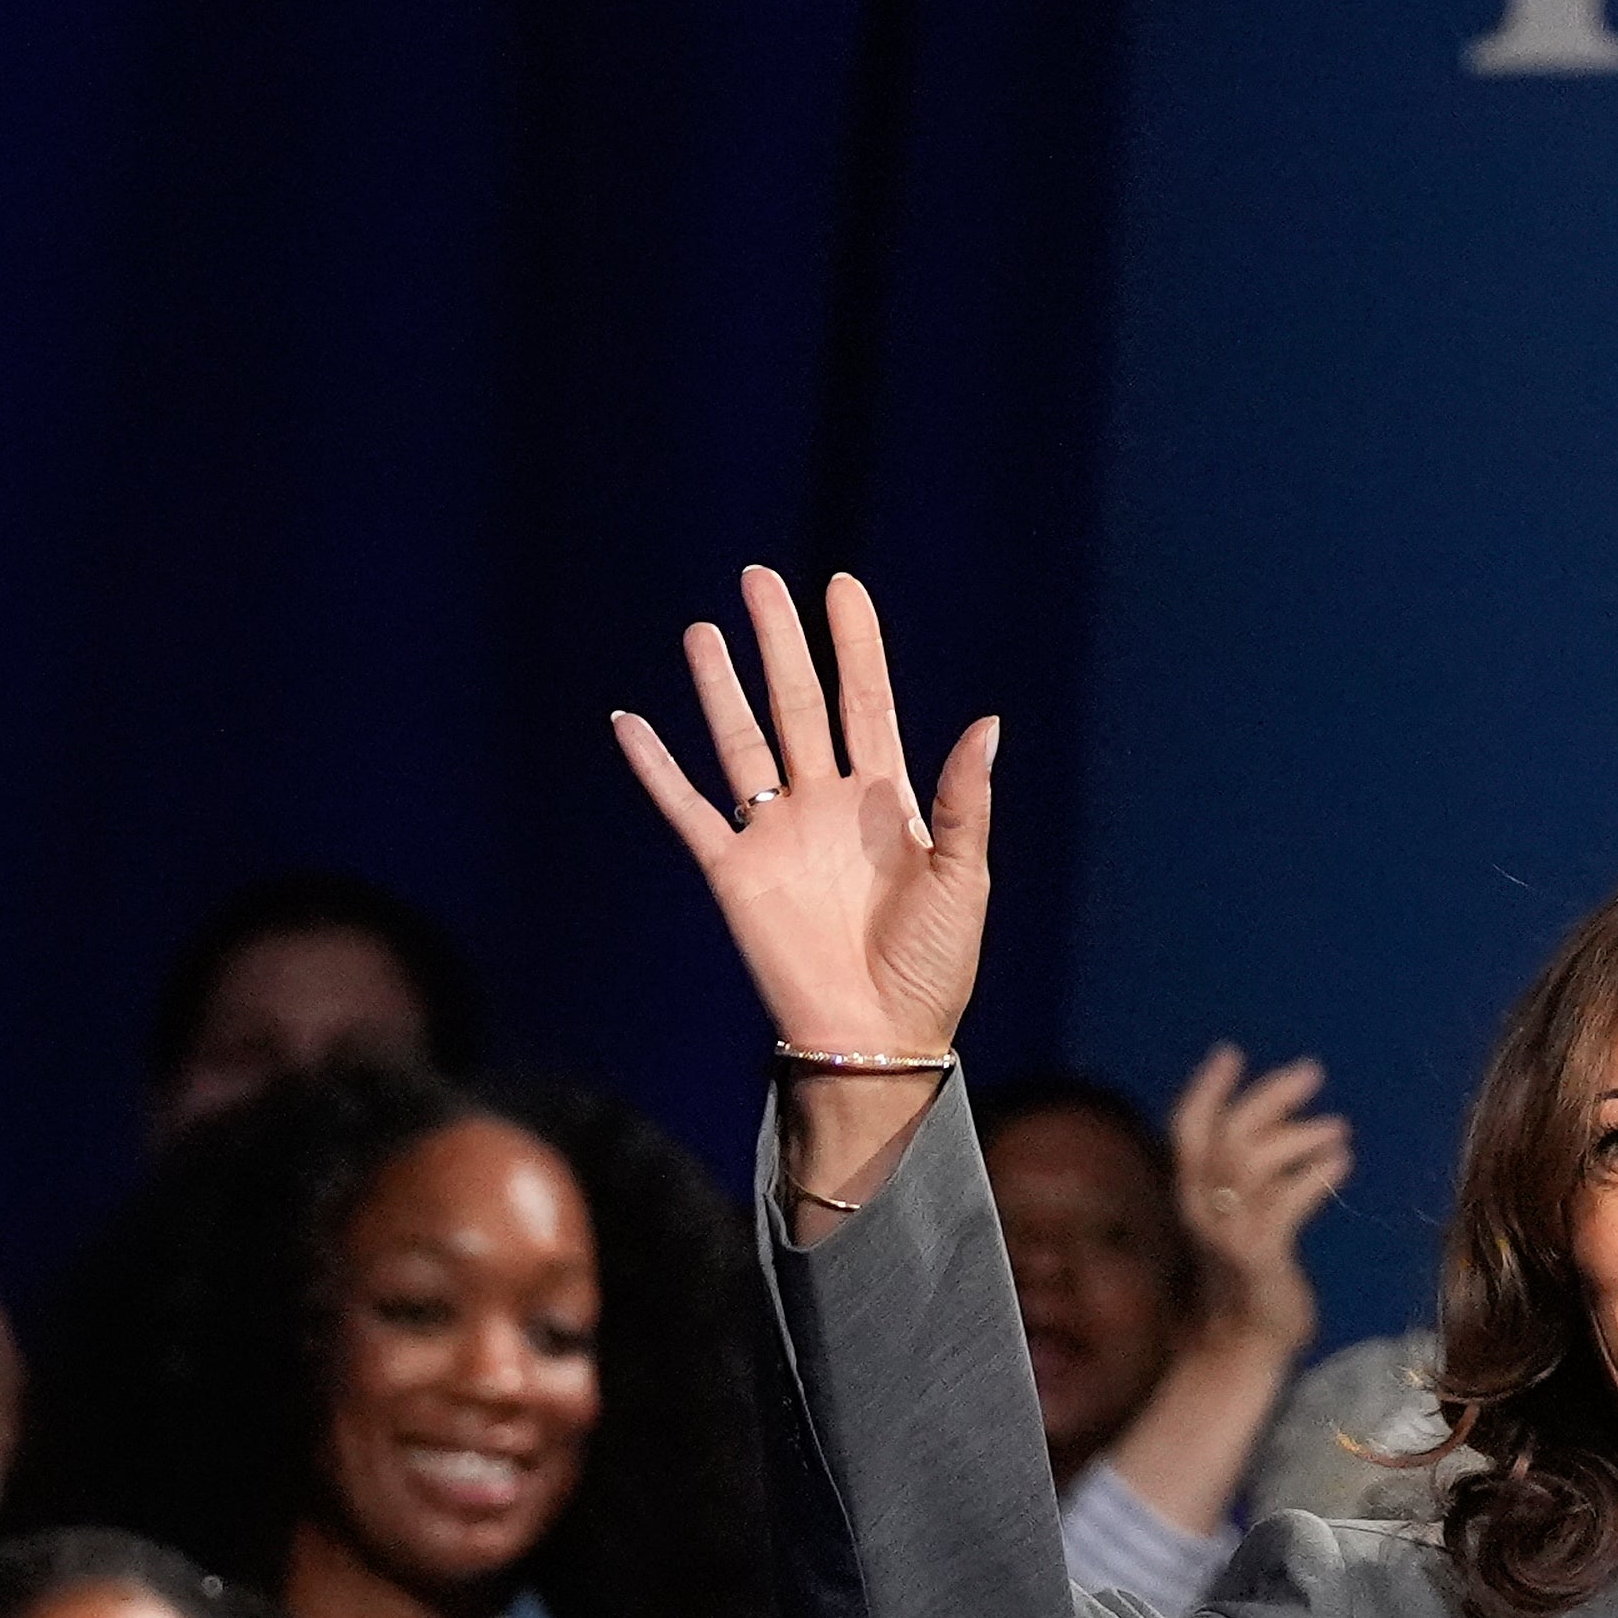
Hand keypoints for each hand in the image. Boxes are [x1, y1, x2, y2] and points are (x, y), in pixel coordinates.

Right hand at [613, 568, 997, 1062]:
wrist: (880, 1039)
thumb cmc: (934, 968)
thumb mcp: (966, 877)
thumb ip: (966, 799)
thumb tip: (986, 720)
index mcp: (885, 801)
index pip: (865, 701)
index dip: (855, 645)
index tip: (841, 586)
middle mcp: (824, 805)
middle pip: (797, 704)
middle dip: (781, 643)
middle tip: (759, 579)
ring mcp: (775, 835)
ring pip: (741, 741)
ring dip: (721, 688)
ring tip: (704, 631)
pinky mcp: (733, 873)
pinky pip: (687, 809)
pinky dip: (657, 769)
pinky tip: (631, 722)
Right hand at [1171, 1044, 1350, 1357]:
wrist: (1243, 1345)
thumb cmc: (1248, 1275)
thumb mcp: (1241, 1217)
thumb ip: (1251, 1172)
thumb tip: (1284, 1119)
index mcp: (1192, 1194)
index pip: (1187, 1128)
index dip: (1205, 1088)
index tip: (1230, 1051)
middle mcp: (1201, 1208)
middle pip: (1226, 1134)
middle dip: (1269, 1095)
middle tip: (1312, 1072)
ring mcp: (1228, 1233)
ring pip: (1251, 1162)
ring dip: (1300, 1136)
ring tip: (1339, 1128)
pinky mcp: (1259, 1258)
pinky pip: (1284, 1205)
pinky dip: (1315, 1177)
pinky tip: (1341, 1163)